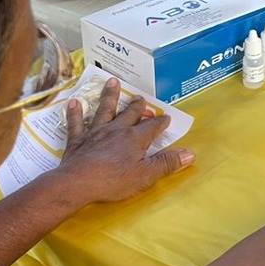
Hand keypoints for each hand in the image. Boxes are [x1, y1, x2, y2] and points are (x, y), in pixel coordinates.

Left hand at [56, 78, 193, 207]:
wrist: (78, 182)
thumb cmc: (114, 180)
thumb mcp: (146, 175)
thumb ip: (167, 163)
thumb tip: (190, 153)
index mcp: (135, 138)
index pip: (152, 127)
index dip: (161, 123)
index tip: (166, 117)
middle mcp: (116, 129)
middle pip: (130, 114)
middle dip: (137, 106)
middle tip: (141, 97)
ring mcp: (96, 132)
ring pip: (104, 110)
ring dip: (109, 96)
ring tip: (112, 82)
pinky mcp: (77, 139)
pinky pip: (76, 122)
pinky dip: (75, 112)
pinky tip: (74, 102)